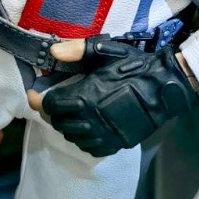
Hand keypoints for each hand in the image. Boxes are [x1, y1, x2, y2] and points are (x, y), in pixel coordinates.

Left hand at [28, 36, 198, 157]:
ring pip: (71, 136)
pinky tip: (86, 127)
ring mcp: (103, 134)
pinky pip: (89, 147)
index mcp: (84, 97)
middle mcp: (90, 120)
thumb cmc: (134, 66)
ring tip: (71, 113)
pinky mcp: (115, 143)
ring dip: (66, 125)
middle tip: (55, 101)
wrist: (164, 88)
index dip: (38, 99)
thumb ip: (77, 50)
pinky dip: (82, 139)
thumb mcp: (106, 50)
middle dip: (52, 111)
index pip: (49, 105)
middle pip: (57, 122)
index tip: (34, 94)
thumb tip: (53, 52)